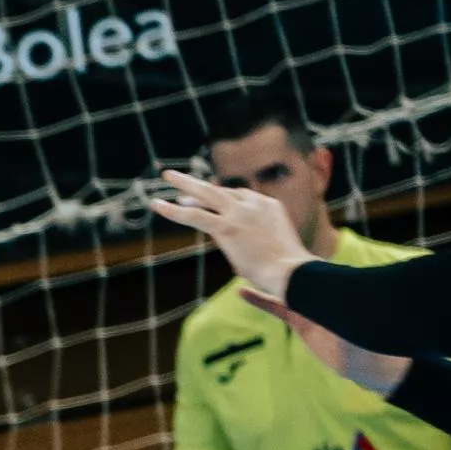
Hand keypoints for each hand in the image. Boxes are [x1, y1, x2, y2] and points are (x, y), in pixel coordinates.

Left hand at [149, 169, 310, 307]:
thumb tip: (246, 259)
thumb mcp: (276, 248)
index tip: (201, 200)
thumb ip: (260, 242)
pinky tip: (158, 205)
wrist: (292, 273)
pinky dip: (174, 211)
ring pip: (207, 194)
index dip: (220, 198)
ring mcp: (240, 213)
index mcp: (269, 206)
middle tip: (176, 177)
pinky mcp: (227, 227)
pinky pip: (196, 216)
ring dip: (185, 184)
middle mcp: (254, 204)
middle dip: (198, 183)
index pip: (240, 195)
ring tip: (166, 176)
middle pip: (222, 189)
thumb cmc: (288, 271)